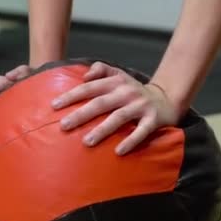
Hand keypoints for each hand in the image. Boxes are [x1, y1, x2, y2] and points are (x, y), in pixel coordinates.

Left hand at [51, 62, 180, 154]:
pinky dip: (131, 141)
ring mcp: (140, 106)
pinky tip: (119, 151)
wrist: (166, 99)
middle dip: (81, 114)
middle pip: (100, 103)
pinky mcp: (153, 120)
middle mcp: (127, 92)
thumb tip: (84, 75)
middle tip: (63, 126)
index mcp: (116, 81)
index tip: (54, 106)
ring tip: (86, 142)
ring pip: (118, 117)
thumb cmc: (133, 91)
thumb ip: (101, 70)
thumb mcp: (118, 75)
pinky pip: (141, 132)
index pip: (90, 87)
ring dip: (102, 130)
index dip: (72, 95)